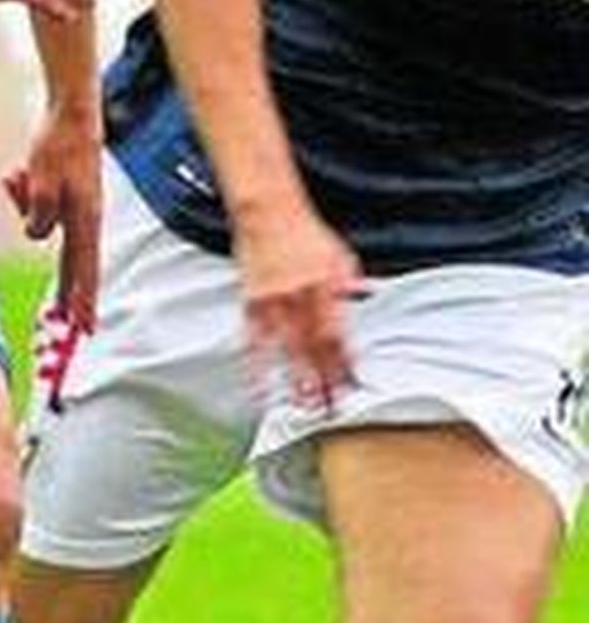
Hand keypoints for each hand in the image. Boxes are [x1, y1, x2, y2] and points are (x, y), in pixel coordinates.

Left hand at [2, 107, 103, 331]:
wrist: (72, 114)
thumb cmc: (59, 146)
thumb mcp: (42, 180)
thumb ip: (39, 213)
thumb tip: (35, 235)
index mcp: (84, 218)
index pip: (83, 268)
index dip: (83, 298)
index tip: (85, 327)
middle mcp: (84, 216)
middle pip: (73, 262)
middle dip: (68, 290)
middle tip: (69, 323)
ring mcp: (76, 205)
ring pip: (43, 223)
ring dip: (25, 203)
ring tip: (21, 173)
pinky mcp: (65, 193)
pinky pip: (38, 204)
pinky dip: (25, 190)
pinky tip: (20, 170)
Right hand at [235, 201, 365, 411]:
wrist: (266, 210)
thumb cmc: (306, 233)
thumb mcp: (341, 254)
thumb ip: (354, 282)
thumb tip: (371, 299)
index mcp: (326, 285)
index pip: (338, 333)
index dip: (346, 362)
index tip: (354, 387)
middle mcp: (299, 296)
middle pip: (314, 347)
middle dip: (324, 381)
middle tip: (332, 412)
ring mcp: (272, 301)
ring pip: (285, 348)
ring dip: (294, 380)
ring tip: (303, 409)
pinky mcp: (251, 301)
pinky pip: (253, 340)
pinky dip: (256, 366)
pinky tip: (260, 388)